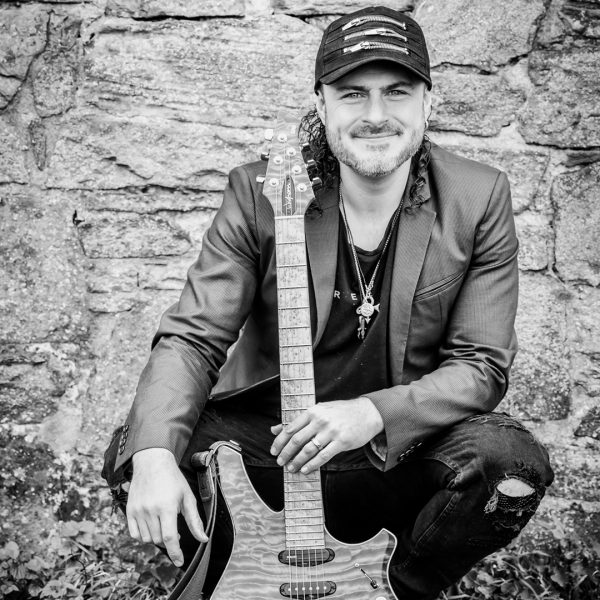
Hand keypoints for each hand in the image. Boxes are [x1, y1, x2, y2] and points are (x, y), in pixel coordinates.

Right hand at [126, 448, 207, 566]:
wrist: (152, 462)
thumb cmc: (173, 479)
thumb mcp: (187, 497)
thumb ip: (194, 520)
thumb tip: (203, 539)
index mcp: (167, 506)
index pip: (170, 537)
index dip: (175, 552)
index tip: (179, 561)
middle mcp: (151, 510)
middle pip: (159, 539)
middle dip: (168, 539)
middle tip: (173, 527)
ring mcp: (138, 510)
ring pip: (147, 538)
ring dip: (156, 537)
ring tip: (162, 522)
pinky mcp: (129, 510)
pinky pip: (135, 534)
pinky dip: (143, 535)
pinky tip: (151, 525)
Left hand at [270, 397, 382, 473]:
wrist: (367, 412)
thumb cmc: (340, 412)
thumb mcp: (319, 411)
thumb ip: (298, 420)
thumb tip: (275, 429)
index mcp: (313, 411)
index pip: (290, 428)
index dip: (279, 441)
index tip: (273, 451)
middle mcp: (320, 420)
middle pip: (297, 440)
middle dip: (286, 453)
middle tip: (280, 462)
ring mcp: (331, 431)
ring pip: (309, 450)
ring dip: (297, 461)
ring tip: (291, 468)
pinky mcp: (342, 442)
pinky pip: (323, 456)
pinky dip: (312, 465)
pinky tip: (305, 470)